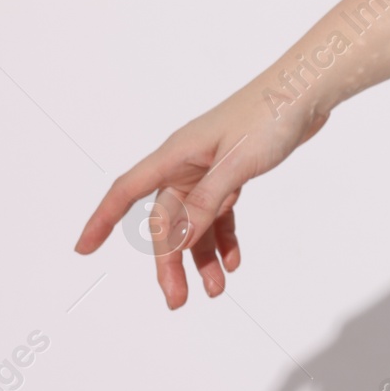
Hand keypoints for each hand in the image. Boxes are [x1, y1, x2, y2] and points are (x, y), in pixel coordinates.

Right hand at [73, 73, 330, 308]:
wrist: (306, 90)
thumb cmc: (270, 115)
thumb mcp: (237, 163)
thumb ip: (206, 201)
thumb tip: (178, 239)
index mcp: (176, 154)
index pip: (127, 191)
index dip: (102, 220)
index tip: (83, 249)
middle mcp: (187, 163)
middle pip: (167, 221)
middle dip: (170, 262)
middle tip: (178, 300)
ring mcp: (210, 169)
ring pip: (196, 222)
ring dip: (202, 256)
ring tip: (215, 291)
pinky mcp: (233, 172)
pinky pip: (220, 212)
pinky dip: (225, 237)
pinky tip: (232, 262)